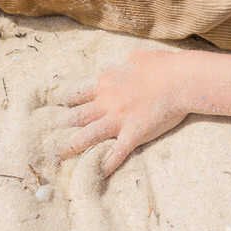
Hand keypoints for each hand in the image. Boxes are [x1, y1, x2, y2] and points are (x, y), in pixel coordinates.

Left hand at [53, 48, 195, 178]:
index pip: (79, 93)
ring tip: (59, 155)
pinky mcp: (133, 134)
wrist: (180, 80)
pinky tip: (99, 173)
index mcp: (106, 82)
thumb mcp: (138, 57)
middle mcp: (107, 102)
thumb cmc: (163, 65)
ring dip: (72, 146)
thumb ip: (127, 63)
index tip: (58, 107)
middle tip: (50, 134)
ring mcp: (118, 119)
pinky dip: (107, 164)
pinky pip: (116, 153)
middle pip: (77, 116)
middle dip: (63, 125)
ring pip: (88, 136)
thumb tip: (127, 62)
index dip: (67, 101)